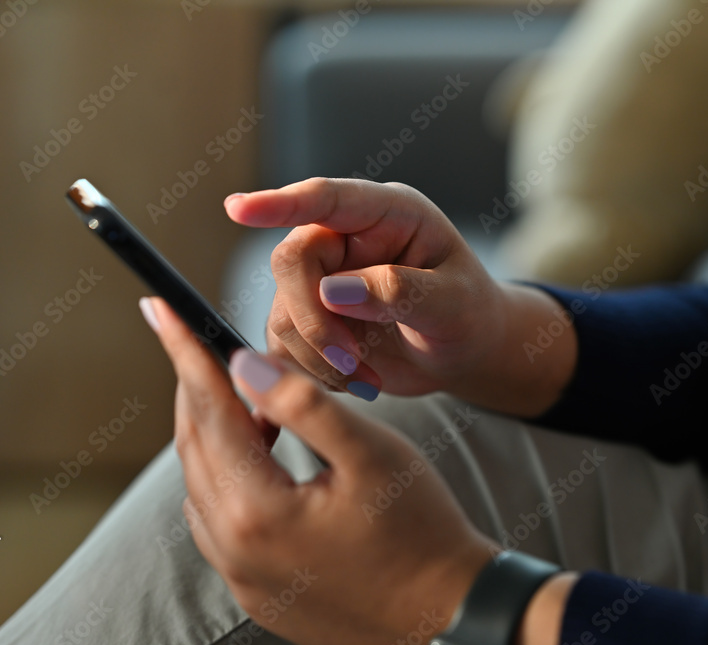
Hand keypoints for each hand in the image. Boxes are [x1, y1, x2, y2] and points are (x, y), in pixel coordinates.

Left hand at [142, 296, 494, 644]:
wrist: (449, 616)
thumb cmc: (423, 532)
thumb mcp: (372, 455)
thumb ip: (304, 405)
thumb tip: (242, 364)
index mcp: (257, 512)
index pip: (208, 412)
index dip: (185, 353)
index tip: (161, 308)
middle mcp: (234, 552)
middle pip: (196, 449)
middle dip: (196, 389)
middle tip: (199, 342)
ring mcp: (242, 579)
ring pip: (204, 487)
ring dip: (215, 434)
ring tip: (246, 397)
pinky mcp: (258, 593)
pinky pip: (220, 523)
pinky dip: (229, 477)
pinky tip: (263, 458)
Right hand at [225, 178, 507, 399]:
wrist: (464, 351)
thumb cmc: (469, 314)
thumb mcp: (454, 303)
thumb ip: (401, 290)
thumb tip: (334, 290)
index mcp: (388, 214)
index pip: (327, 199)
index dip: (281, 202)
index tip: (238, 208)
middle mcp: (346, 238)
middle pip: (292, 261)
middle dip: (314, 320)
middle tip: (351, 362)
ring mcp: (323, 277)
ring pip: (284, 311)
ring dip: (319, 356)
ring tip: (368, 378)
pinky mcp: (309, 319)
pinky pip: (285, 346)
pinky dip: (315, 373)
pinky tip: (357, 383)